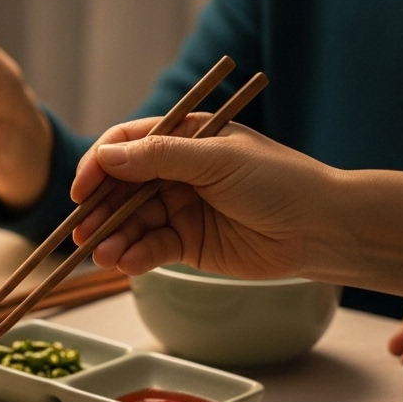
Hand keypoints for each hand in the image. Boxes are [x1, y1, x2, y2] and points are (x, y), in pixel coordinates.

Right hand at [71, 116, 331, 278]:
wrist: (321, 228)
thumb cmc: (279, 181)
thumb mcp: (217, 159)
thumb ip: (159, 158)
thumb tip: (106, 157)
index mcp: (183, 138)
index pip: (125, 145)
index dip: (98, 166)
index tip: (82, 189)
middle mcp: (175, 172)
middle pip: (120, 188)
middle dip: (99, 210)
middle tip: (82, 231)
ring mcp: (179, 208)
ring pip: (131, 222)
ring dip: (113, 238)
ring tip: (103, 255)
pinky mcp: (187, 243)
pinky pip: (151, 248)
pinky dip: (136, 256)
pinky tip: (128, 263)